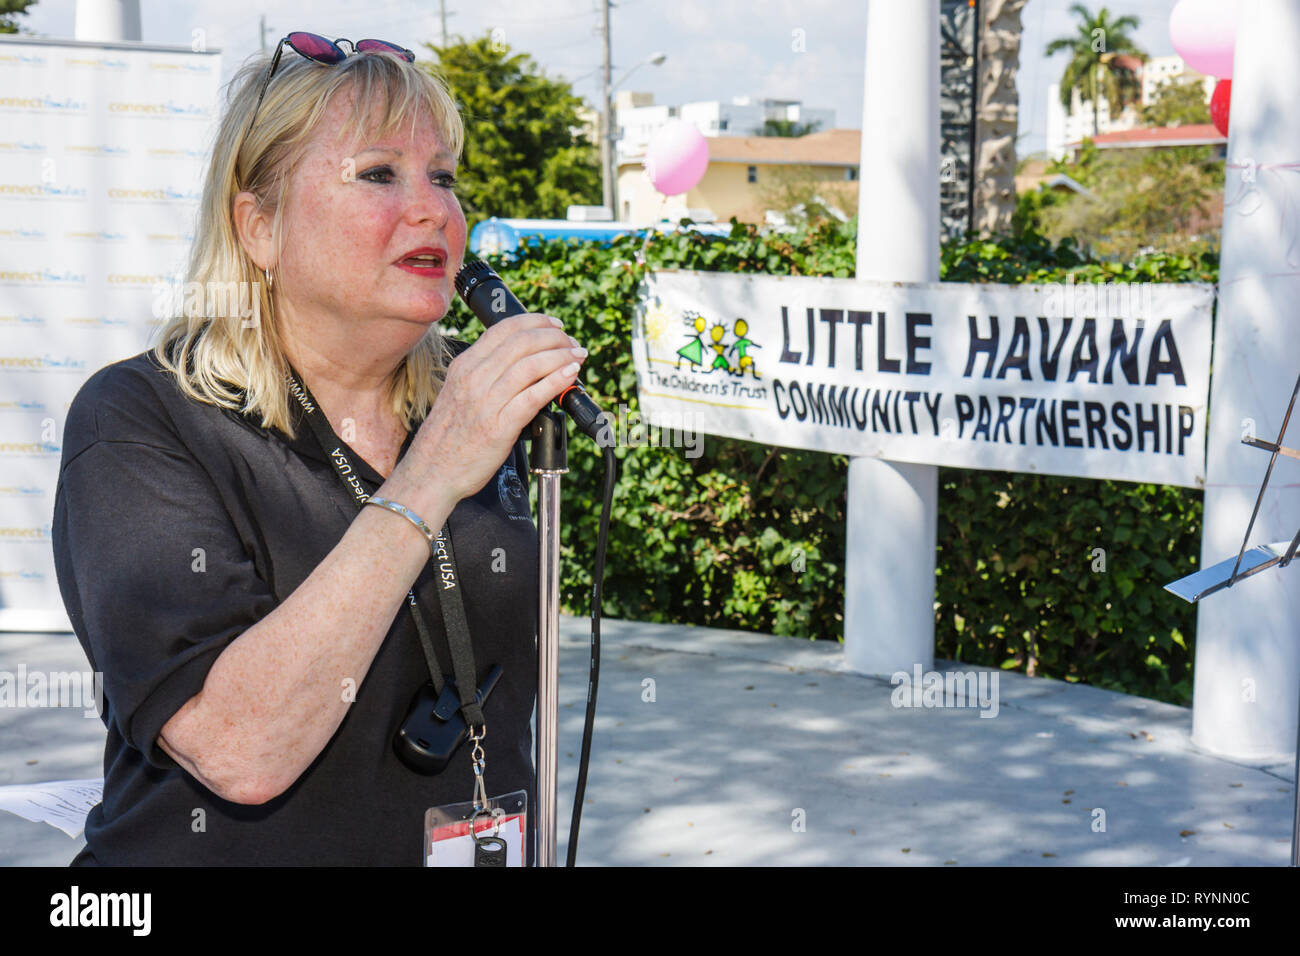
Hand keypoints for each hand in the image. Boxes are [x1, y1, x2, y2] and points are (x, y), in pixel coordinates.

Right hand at [401, 313, 584, 506]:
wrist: (431, 472)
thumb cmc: (449, 437)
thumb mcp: (459, 393)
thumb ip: (485, 374)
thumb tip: (522, 362)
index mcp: (465, 366)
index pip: (504, 328)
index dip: (536, 321)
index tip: (555, 325)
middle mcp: (474, 378)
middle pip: (522, 342)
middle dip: (555, 337)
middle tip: (572, 342)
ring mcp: (485, 402)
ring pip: (531, 365)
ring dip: (561, 356)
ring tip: (577, 356)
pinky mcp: (498, 427)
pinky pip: (533, 396)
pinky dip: (556, 381)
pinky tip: (570, 376)